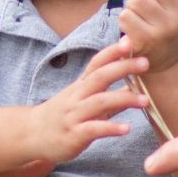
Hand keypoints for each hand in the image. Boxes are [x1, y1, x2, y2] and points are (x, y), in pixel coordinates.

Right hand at [21, 40, 148, 164]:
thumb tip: (135, 88)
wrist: (31, 134)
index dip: (112, 51)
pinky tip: (126, 128)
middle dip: (122, 67)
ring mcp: (74, 115)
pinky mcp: (73, 135)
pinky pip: (93, 129)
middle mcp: (76, 96)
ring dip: (123, 99)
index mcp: (80, 86)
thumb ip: (109, 96)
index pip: (96, 63)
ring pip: (99, 102)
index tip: (130, 41)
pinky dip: (110, 128)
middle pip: (99, 77)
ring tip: (145, 100)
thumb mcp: (83, 102)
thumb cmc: (62, 116)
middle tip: (145, 63)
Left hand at [116, 0, 177, 72]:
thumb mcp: (172, 4)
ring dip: (131, 5)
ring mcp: (164, 29)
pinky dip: (124, 19)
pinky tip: (132, 28)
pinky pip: (126, 16)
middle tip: (144, 5)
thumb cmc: (163, 25)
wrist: (163, 62)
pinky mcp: (146, 41)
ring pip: (137, 0)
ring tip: (139, 17)